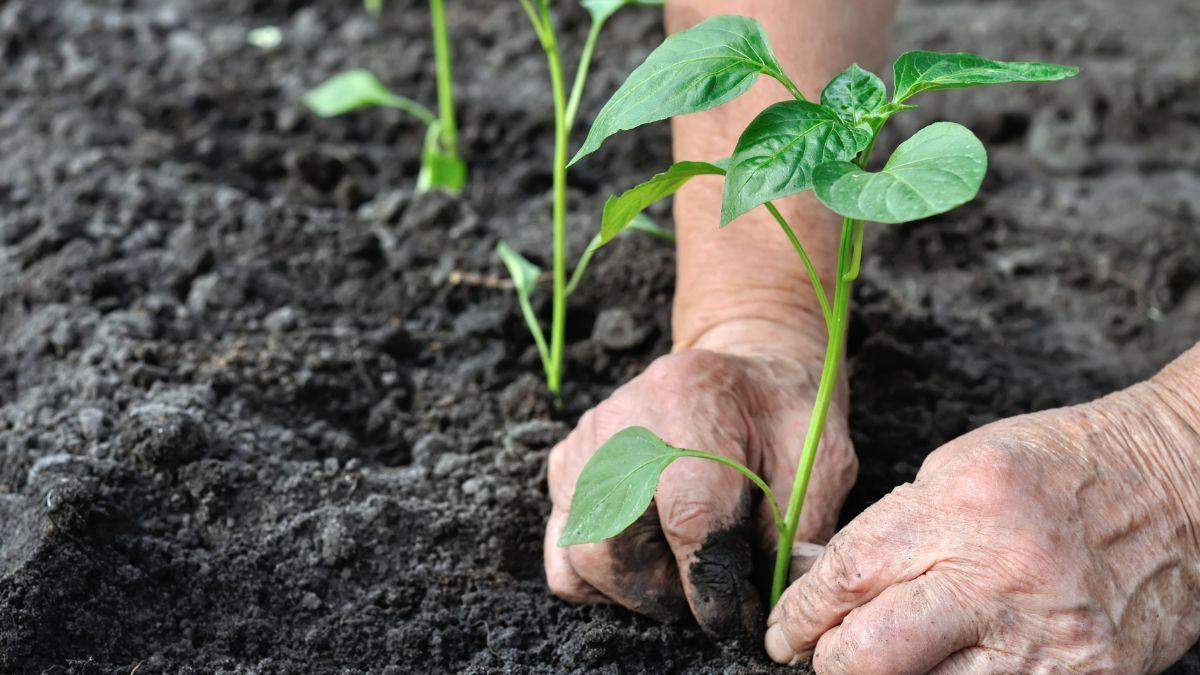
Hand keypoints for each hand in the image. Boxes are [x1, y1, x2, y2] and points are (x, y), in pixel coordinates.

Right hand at [545, 319, 856, 636]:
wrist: (747, 373)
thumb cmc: (785, 418)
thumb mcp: (820, 463)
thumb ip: (796, 534)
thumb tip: (771, 608)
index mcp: (693, 399)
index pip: (690, 516)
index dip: (714, 586)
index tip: (738, 620)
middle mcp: (624, 417)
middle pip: (618, 546)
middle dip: (669, 593)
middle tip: (715, 591)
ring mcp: (586, 442)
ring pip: (586, 555)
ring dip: (637, 586)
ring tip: (685, 567)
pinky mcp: (566, 465)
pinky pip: (564, 548)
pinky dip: (603, 572)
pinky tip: (648, 554)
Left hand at [765, 382, 1199, 672]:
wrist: (1178, 487)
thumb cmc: (1062, 467)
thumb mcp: (961, 468)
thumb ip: (895, 527)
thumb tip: (829, 580)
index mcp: (959, 505)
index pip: (847, 576)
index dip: (800, 614)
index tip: (785, 630)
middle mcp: (999, 574)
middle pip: (872, 653)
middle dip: (830, 664)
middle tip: (818, 659)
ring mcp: (1046, 636)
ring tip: (884, 666)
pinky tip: (946, 674)